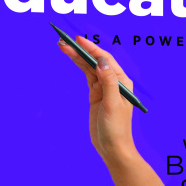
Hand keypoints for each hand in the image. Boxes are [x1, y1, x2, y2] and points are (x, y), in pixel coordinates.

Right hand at [58, 36, 137, 167]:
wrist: (112, 147)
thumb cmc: (116, 127)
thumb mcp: (112, 104)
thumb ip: (108, 82)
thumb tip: (101, 61)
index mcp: (122, 81)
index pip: (106, 59)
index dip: (92, 48)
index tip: (78, 39)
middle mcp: (114, 81)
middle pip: (96, 60)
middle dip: (81, 50)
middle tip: (64, 40)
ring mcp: (104, 87)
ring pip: (89, 67)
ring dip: (77, 56)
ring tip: (62, 46)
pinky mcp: (95, 94)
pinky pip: (86, 75)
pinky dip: (79, 66)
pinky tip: (71, 57)